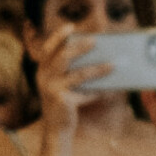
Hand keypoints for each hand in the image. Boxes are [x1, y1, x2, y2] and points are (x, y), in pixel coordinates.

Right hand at [33, 30, 100, 147]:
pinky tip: (110, 88)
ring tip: (112, 64)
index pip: (48, 48)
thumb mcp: (63, 84)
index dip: (58, 36)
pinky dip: (98, 90)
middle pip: (63, 56)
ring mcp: (52, 89)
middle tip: (95, 41)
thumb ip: (72, 70)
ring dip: (97, 69)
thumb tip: (97, 56)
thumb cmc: (64, 102)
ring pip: (79, 74)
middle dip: (80, 47)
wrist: (56, 129)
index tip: (70, 26)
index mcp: (42, 70)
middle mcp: (44, 77)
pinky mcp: (62, 101)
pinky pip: (85, 92)